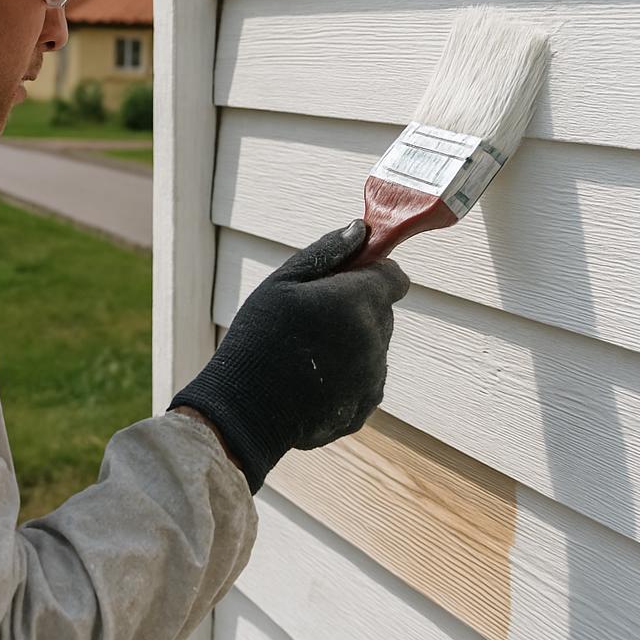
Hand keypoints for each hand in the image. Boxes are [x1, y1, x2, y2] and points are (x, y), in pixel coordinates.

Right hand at [167, 219, 410, 493]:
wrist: (244, 410)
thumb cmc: (258, 337)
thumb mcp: (282, 283)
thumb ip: (327, 252)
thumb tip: (362, 229)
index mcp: (354, 302)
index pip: (394, 278)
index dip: (374, 273)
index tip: (348, 278)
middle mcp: (372, 340)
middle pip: (383, 311)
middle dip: (358, 307)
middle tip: (314, 317)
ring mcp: (372, 377)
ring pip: (376, 345)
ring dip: (354, 342)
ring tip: (308, 351)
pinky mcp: (365, 406)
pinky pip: (368, 378)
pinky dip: (349, 374)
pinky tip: (313, 377)